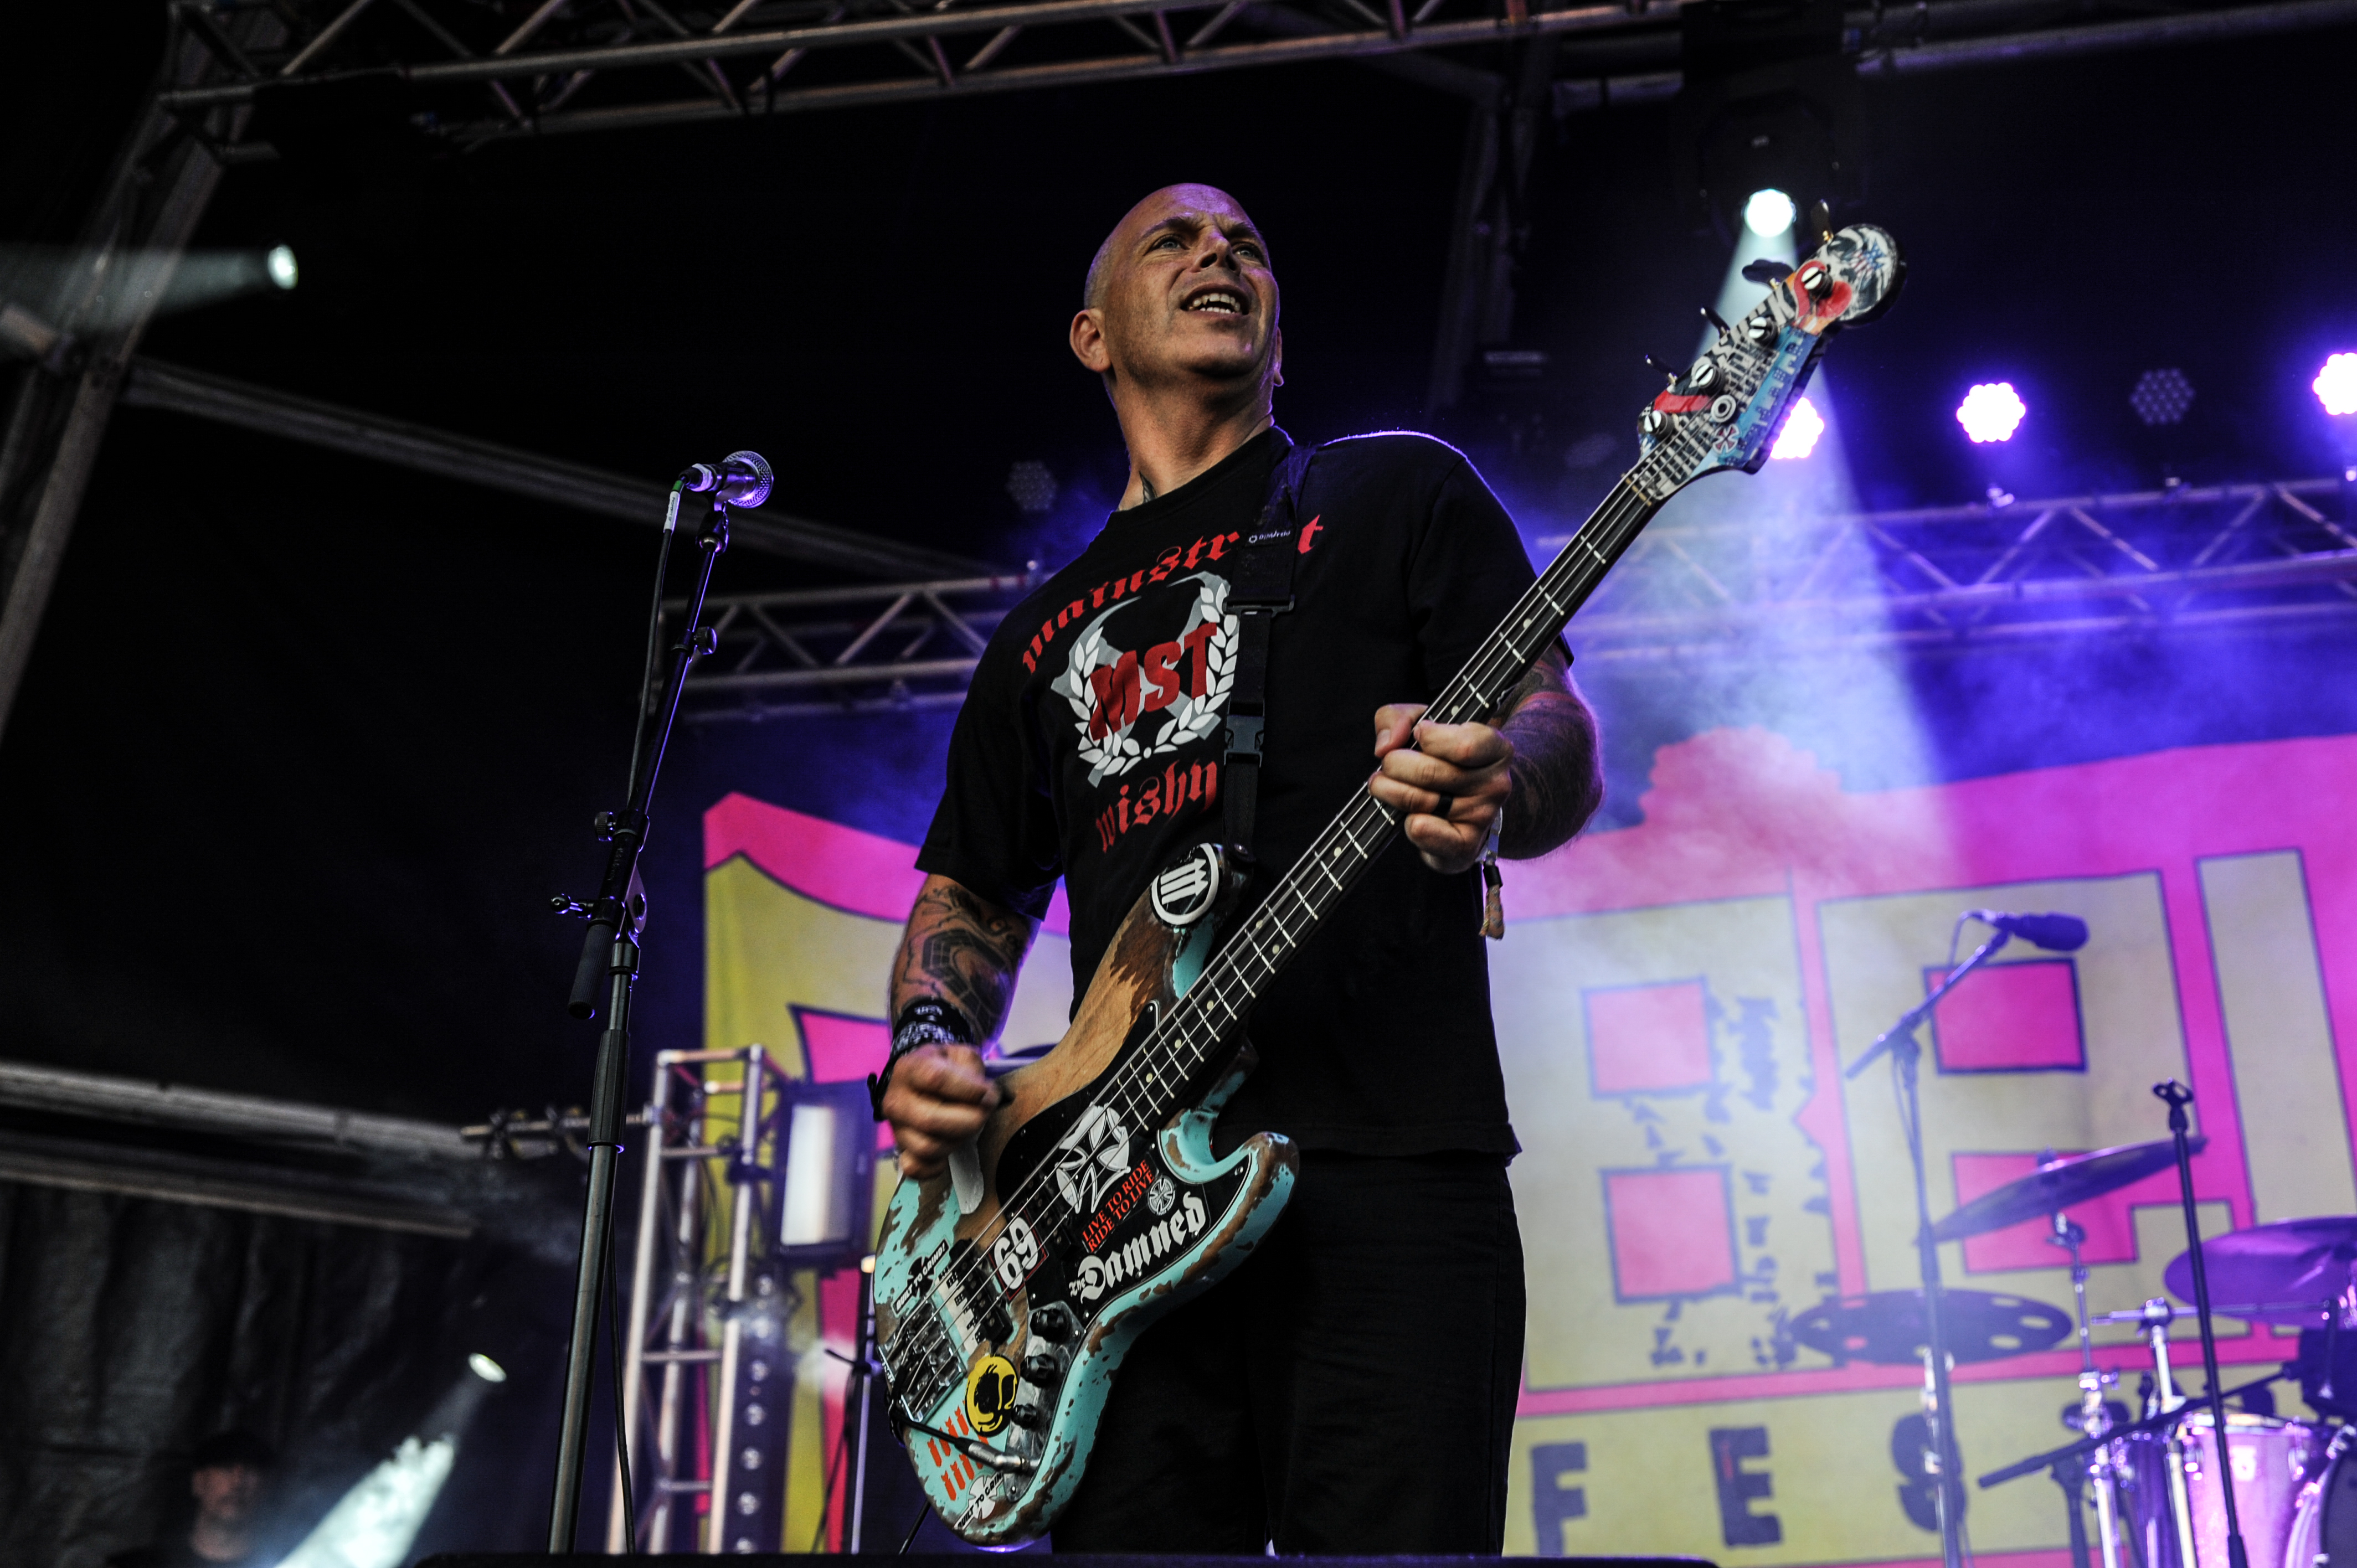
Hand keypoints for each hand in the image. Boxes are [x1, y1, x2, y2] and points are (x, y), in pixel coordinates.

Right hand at [881, 1044, 1002, 1179]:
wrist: (921, 1081)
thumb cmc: (944, 1068)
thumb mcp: (960, 1055)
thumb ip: (973, 1070)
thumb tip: (984, 1097)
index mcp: (909, 1069)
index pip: (935, 1079)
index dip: (969, 1090)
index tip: (988, 1093)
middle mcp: (896, 1100)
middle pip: (930, 1120)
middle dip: (969, 1120)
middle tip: (983, 1112)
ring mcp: (897, 1128)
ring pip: (927, 1147)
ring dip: (958, 1140)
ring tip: (967, 1126)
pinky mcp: (901, 1150)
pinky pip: (916, 1168)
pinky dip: (936, 1166)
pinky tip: (948, 1151)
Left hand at [1368, 704, 1512, 874]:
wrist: (1470, 804)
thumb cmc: (1443, 758)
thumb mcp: (1423, 722)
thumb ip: (1398, 717)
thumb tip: (1386, 745)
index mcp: (1496, 748)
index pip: (1464, 746)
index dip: (1428, 736)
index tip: (1417, 734)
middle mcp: (1496, 784)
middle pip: (1429, 772)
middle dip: (1394, 764)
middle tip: (1388, 764)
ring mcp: (1482, 817)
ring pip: (1418, 800)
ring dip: (1388, 790)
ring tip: (1385, 784)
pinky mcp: (1465, 845)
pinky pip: (1423, 831)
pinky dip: (1406, 822)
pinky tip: (1408, 815)